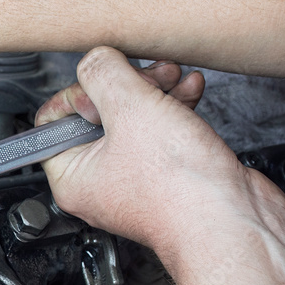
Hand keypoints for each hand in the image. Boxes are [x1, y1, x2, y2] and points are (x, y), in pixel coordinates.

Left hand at [35, 47, 283, 262]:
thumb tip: (95, 59)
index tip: (103, 84)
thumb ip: (104, 75)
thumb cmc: (180, 192)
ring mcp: (134, 178)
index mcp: (71, 177)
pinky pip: (160, 130)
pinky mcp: (168, 174)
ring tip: (174, 78)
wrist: (232, 224)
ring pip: (133, 119)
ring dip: (154, 90)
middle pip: (95, 115)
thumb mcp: (131, 110)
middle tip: (148, 75)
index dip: (77, 93)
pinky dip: (173, 106)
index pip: (51, 121)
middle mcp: (98, 181)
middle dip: (125, 85)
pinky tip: (190, 91)